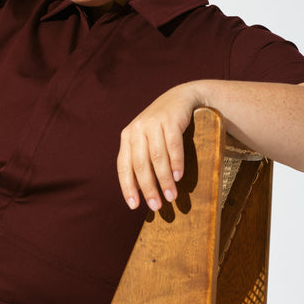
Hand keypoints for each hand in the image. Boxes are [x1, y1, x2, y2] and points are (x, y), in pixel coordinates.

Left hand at [117, 83, 201, 210]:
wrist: (180, 98)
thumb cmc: (161, 127)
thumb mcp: (146, 140)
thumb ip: (141, 159)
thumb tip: (141, 192)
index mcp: (127, 137)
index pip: (124, 166)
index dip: (128, 187)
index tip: (134, 205)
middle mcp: (136, 130)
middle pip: (140, 164)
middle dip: (148, 187)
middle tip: (156, 206)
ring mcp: (153, 123)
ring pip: (157, 157)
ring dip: (164, 179)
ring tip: (171, 196)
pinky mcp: (170, 120)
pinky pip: (173, 145)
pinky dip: (176, 162)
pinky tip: (178, 176)